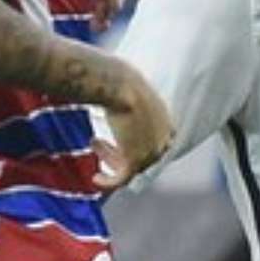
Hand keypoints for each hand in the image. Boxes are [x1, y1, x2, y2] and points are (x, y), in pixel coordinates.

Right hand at [92, 62, 173, 191]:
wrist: (119, 85)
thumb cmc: (121, 78)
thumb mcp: (131, 86)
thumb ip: (130, 96)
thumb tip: (116, 88)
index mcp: (167, 121)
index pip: (156, 143)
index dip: (135, 144)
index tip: (116, 140)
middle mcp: (163, 139)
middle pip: (142, 157)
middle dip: (119, 151)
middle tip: (97, 141)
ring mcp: (151, 152)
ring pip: (129, 167)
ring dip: (109, 158)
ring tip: (93, 144)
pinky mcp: (135, 161)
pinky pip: (121, 179)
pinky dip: (109, 182)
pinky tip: (96, 179)